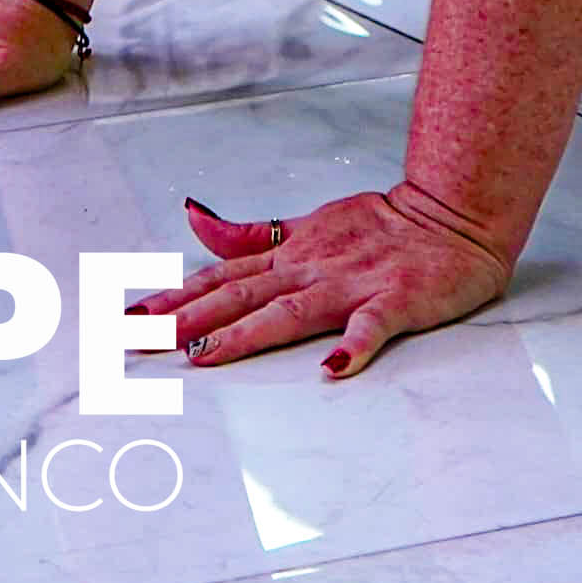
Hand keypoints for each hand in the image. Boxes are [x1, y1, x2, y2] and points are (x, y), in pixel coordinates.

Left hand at [126, 186, 513, 381]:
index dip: (172, 297)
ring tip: (204, 356)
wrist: (454, 213)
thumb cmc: (383, 226)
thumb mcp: (307, 223)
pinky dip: (353, 346)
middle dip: (185, 319)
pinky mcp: (395, 299)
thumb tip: (194, 222)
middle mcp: (311, 267)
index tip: (127, 318)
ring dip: (247, 333)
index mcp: (289, 253)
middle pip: (239, 296)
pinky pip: (372, 325)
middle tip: (137, 341)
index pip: (220, 278)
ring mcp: (352, 283)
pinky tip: (333, 369)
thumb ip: (251, 235)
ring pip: (290, 310)